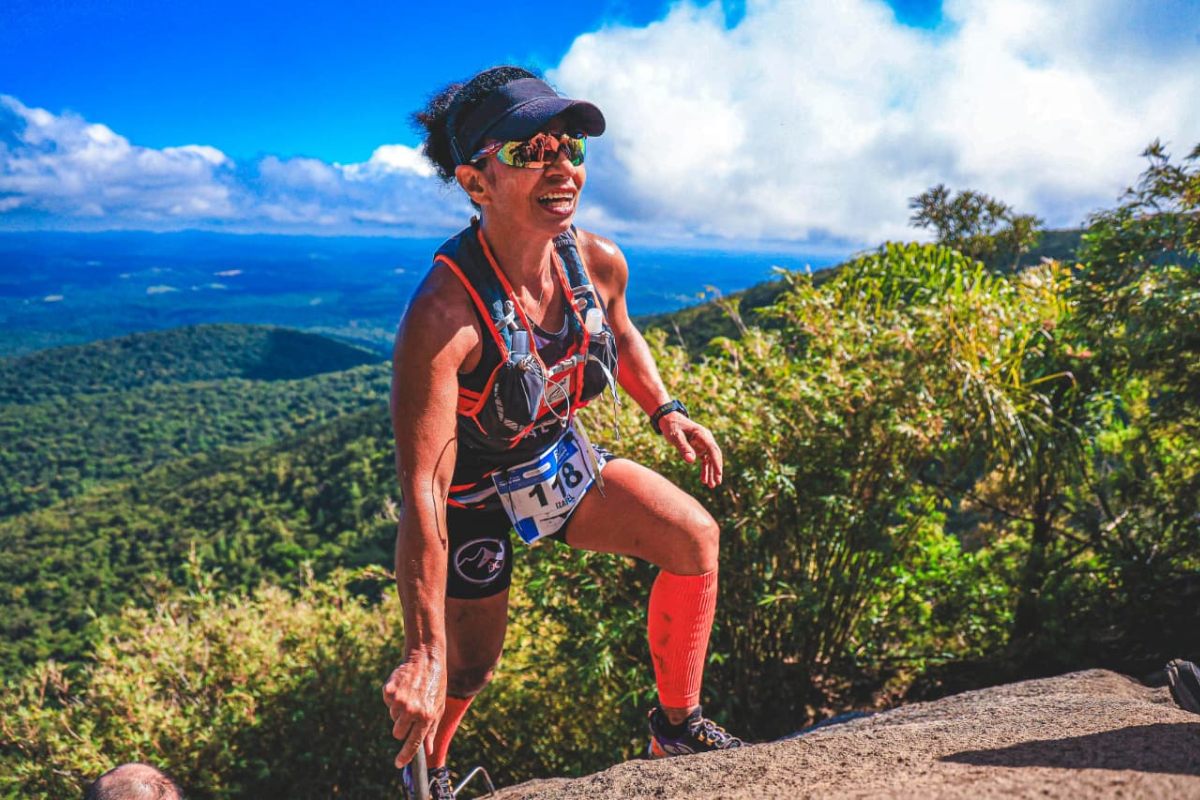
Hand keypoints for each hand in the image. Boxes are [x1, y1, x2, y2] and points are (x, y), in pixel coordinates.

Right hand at [382, 650, 446, 768]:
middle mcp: (412, 711)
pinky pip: (387, 703)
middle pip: (398, 733)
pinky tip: (404, 687)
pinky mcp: (389, 691)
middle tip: (411, 712)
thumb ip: (431, 730)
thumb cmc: (435, 684)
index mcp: (426, 717)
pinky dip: (393, 698)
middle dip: (402, 727)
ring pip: (392, 718)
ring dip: (399, 710)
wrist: (426, 658)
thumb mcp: (439, 707)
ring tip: (410, 695)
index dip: (405, 756)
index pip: (413, 744)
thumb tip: (427, 751)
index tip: (398, 763)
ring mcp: (399, 701)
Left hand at [658, 413, 722, 487]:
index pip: (713, 449)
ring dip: (711, 472)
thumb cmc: (672, 426)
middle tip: (717, 482)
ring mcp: (703, 444)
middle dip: (717, 469)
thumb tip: (691, 461)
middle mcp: (706, 439)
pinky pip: (705, 460)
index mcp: (702, 434)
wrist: (669, 419)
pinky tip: (704, 480)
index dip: (716, 462)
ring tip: (712, 485)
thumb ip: (683, 447)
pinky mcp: (699, 448)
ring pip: (711, 459)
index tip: (718, 473)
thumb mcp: (675, 436)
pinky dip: (705, 469)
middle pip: (715, 455)